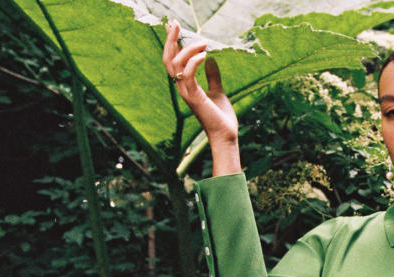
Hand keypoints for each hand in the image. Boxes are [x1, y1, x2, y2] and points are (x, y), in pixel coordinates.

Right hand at [161, 20, 237, 144]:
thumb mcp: (218, 91)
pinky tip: (204, 55)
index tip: (174, 26)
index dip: (171, 43)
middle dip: (170, 40)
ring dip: (188, 50)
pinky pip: (188, 76)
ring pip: (176, 65)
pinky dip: (194, 63)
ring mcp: (186, 93)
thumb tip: (211, 60)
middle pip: (168, 59)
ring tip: (203, 42)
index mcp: (185, 85)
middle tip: (175, 24)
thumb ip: (213, 76)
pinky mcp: (195, 98)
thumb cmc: (221, 117)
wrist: (225, 135)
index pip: (173, 60)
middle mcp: (182, 88)